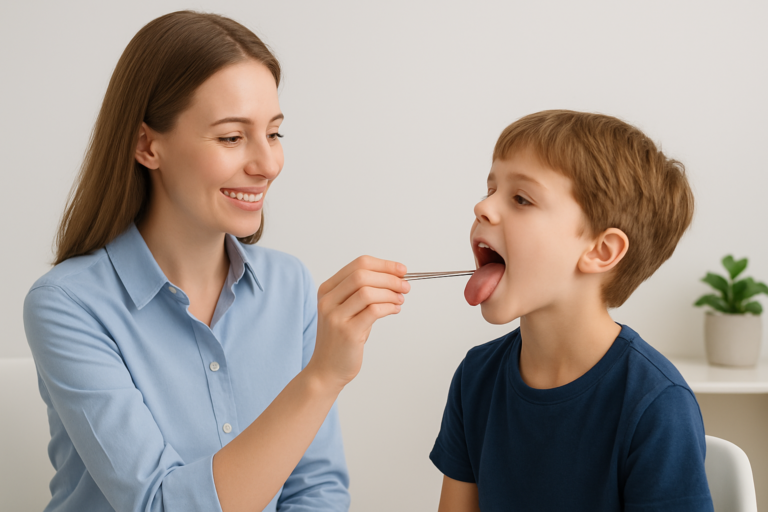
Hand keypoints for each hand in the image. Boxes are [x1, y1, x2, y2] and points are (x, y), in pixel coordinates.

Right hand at [306, 255, 409, 390]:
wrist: (327, 369)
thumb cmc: (341, 339)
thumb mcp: (348, 310)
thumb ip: (364, 293)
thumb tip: (396, 278)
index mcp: (327, 290)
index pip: (358, 264)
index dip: (384, 265)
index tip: (401, 269)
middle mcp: (328, 300)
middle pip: (362, 275)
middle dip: (389, 278)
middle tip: (405, 286)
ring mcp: (335, 316)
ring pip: (367, 291)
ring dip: (390, 293)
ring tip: (400, 300)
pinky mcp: (347, 332)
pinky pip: (373, 311)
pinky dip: (389, 307)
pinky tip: (394, 310)